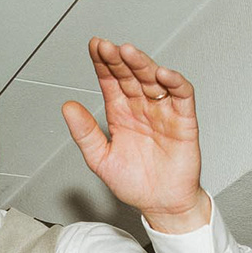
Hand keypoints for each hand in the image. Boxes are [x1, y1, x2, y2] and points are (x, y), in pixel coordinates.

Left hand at [62, 38, 210, 233]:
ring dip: (142, 65)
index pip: (111, 81)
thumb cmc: (135, 184)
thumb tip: (68, 108)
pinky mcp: (184, 121)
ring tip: (128, 52)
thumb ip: (85, 134)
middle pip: (130, 75)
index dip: (103, 63)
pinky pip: (182, 96)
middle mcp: (142, 108)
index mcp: (121, 114)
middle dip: (119, 60)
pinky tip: (163, 74)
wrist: (161, 205)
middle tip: (107, 47)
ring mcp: (163, 112)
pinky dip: (175, 83)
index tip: (94, 47)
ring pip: (154, 80)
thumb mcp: (100, 160)